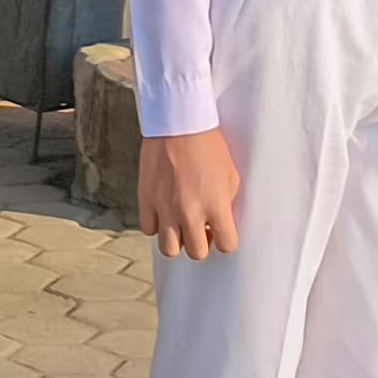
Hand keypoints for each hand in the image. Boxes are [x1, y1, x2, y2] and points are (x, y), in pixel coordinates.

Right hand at [139, 127, 241, 259]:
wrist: (178, 123)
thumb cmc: (209, 147)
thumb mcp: (231, 176)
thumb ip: (226, 205)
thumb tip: (221, 224)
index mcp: (216, 206)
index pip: (227, 245)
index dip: (226, 240)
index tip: (222, 231)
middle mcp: (190, 212)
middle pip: (197, 253)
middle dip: (201, 243)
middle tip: (201, 228)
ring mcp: (165, 208)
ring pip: (169, 249)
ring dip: (177, 240)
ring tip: (180, 224)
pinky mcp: (146, 199)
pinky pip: (149, 229)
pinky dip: (157, 225)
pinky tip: (164, 212)